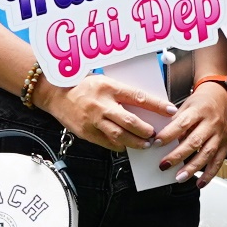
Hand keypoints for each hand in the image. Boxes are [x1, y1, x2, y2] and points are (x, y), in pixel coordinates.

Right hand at [37, 76, 173, 150]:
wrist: (55, 94)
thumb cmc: (83, 86)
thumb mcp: (105, 81)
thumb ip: (123, 93)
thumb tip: (145, 105)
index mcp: (109, 87)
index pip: (138, 97)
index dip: (157, 105)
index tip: (171, 110)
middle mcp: (101, 104)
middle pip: (130, 121)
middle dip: (146, 130)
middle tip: (156, 134)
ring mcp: (93, 120)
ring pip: (119, 136)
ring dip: (135, 142)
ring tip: (145, 144)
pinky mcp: (86, 132)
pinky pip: (107, 143)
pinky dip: (119, 145)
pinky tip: (126, 146)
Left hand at [156, 83, 226, 183]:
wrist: (221, 99)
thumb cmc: (201, 103)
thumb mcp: (186, 105)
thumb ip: (176, 122)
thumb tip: (161, 139)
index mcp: (199, 110)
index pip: (182, 123)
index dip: (169, 134)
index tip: (156, 143)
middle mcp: (211, 123)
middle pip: (194, 141)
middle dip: (178, 155)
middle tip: (164, 165)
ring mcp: (220, 135)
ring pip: (207, 154)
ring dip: (192, 168)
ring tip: (179, 177)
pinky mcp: (226, 145)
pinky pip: (218, 162)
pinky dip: (209, 175)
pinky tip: (199, 183)